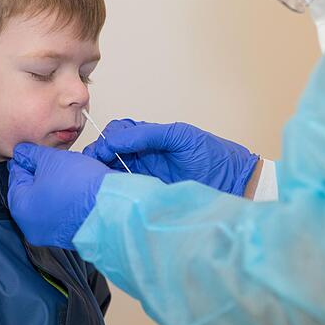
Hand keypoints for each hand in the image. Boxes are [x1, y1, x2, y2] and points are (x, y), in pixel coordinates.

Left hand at [7, 143, 110, 249]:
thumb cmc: (81, 187)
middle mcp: (31, 226)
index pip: (16, 176)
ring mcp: (50, 234)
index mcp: (20, 208)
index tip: (33, 151)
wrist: (112, 209)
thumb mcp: (51, 160)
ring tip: (69, 174)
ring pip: (46, 202)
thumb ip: (32, 155)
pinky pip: (60, 213)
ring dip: (53, 187)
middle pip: (30, 191)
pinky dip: (64, 200)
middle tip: (54, 161)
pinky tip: (76, 189)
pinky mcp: (68, 236)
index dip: (26, 160)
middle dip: (40, 174)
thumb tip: (22, 152)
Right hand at [83, 119, 258, 194]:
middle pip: (111, 149)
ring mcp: (146, 174)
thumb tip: (117, 139)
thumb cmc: (212, 156)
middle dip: (98, 154)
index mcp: (152, 137)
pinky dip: (113, 185)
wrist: (234, 184)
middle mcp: (145, 154)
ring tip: (94, 178)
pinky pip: (125, 186)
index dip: (107, 139)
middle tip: (91, 166)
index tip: (101, 152)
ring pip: (114, 168)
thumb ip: (148, 134)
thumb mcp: (180, 136)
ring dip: (102, 170)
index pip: (119, 132)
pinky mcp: (149, 192)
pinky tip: (107, 188)